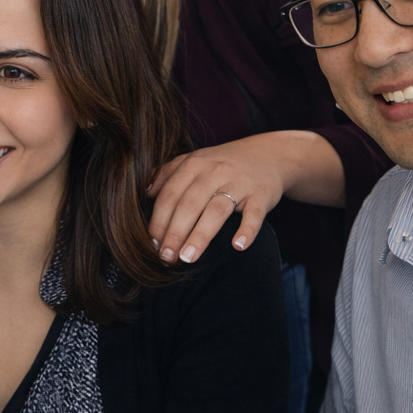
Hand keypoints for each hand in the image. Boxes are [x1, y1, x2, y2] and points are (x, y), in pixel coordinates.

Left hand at [146, 137, 285, 264]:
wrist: (269, 154)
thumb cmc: (223, 164)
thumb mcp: (194, 161)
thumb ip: (167, 174)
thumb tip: (144, 194)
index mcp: (193, 164)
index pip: (170, 195)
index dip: (158, 220)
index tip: (151, 243)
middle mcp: (214, 171)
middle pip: (189, 204)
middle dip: (174, 232)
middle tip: (165, 257)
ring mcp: (239, 182)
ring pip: (216, 210)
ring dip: (200, 235)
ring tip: (188, 257)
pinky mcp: (261, 195)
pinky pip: (254, 214)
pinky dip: (247, 230)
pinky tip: (237, 246)